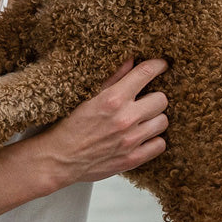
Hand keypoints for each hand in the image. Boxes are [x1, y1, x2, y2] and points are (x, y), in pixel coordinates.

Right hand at [33, 58, 168, 186]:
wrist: (59, 159)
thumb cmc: (69, 127)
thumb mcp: (86, 97)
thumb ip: (112, 78)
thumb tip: (131, 61)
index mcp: (112, 99)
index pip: (145, 73)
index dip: (157, 66)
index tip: (161, 66)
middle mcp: (125, 118)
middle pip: (161, 99)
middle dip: (154, 97)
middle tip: (145, 101)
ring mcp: (130, 140)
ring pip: (163, 121)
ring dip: (155, 119)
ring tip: (143, 120)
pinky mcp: (132, 159)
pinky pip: (159, 145)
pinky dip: (154, 140)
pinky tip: (143, 137)